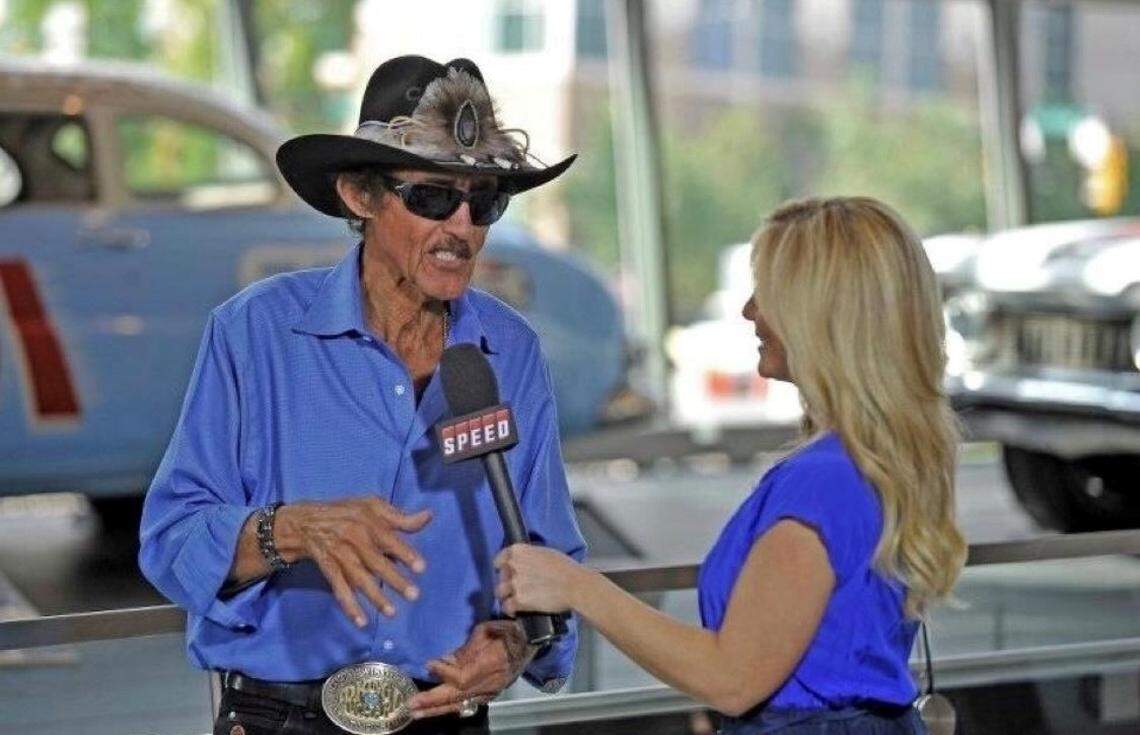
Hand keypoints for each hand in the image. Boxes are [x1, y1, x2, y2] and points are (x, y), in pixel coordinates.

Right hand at [274, 498, 430, 626]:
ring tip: (392, 613)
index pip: (388, 539)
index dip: (404, 553)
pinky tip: (361, 622)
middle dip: (394, 579)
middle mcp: (353, 539)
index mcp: (367, 521)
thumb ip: (400, 516)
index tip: (421, 568)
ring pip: (359, 579)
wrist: (306, 521)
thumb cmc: (347, 513)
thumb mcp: (372, 506)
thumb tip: (428, 516)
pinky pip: (339, 589)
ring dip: (375, 596)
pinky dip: (349, 606)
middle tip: (414, 595)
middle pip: (376, 562)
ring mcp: (340, 555)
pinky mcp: (329, 569)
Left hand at [409, 620, 534, 719]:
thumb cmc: (506, 630)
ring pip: (461, 704)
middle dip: (432, 701)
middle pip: (457, 696)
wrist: (530, 641)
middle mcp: (490, 683)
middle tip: (410, 704)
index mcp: (490, 665)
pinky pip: (468, 704)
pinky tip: (436, 710)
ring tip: (416, 712)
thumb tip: (444, 661)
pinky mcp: (491, 694)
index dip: (443, 673)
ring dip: (437, 709)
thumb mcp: (484, 631)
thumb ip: (465, 650)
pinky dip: (451, 707)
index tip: (428, 663)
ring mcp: (491, 692)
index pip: (461, 677)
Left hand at [494, 543, 581, 614]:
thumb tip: (524, 562)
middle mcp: (513, 565)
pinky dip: (510, 610)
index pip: (499, 559)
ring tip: (515, 600)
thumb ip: (529, 556)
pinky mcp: (519, 600)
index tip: (508, 573)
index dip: (503, 568)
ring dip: (506, 596)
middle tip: (517, 588)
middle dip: (507, 582)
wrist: (574, 585)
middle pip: (500, 577)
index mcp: (519, 551)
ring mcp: (514, 583)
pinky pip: (506, 607)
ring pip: (500, 592)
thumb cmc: (565, 567)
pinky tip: (516, 611)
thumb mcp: (545, 553)